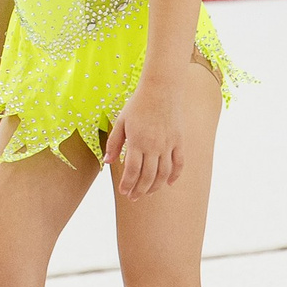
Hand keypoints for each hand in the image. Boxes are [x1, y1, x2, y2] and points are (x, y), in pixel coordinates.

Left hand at [103, 78, 184, 199]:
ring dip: (155, 187)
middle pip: (148, 176)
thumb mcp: (121, 122)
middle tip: (133, 197)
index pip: (132, 171)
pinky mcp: (178, 141)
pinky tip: (168, 183)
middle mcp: (153, 146)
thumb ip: (114, 143)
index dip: (127, 184)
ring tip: (148, 192)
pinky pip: (179, 163)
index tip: (124, 192)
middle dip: (140, 190)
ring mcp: (168, 144)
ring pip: (163, 173)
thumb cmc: (138, 105)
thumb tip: (107, 162)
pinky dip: (174, 175)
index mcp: (137, 142)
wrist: (161, 89)